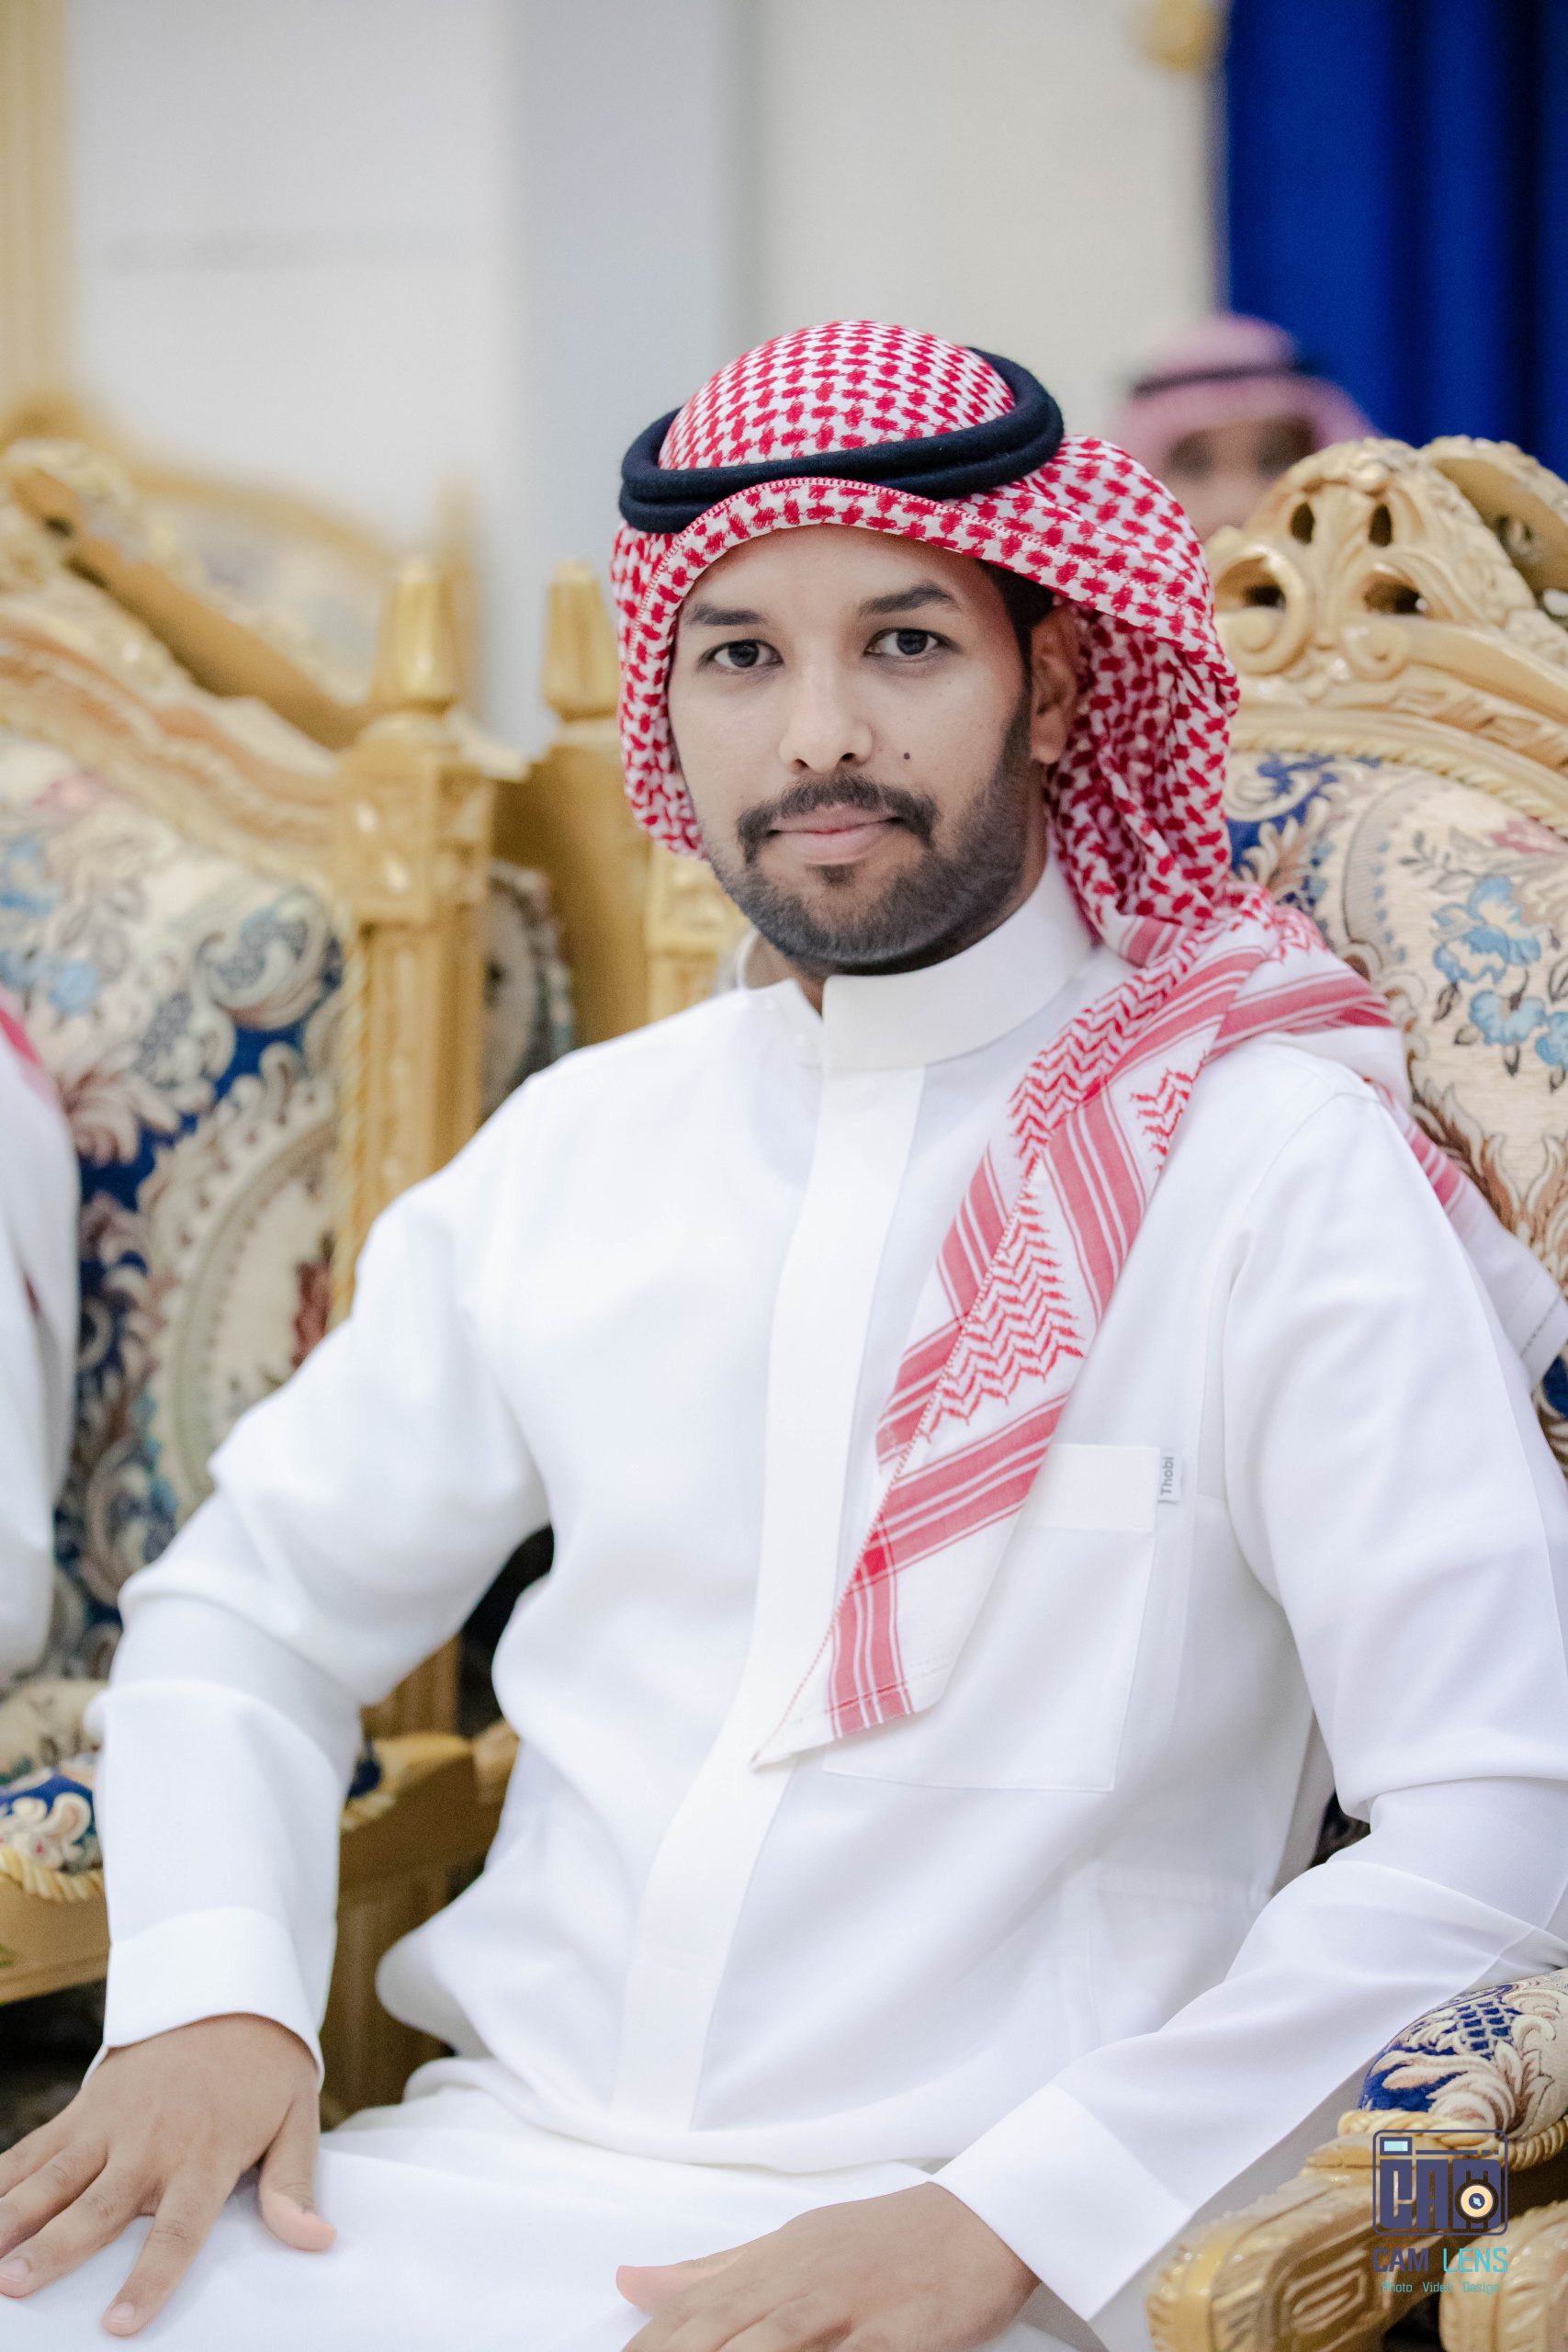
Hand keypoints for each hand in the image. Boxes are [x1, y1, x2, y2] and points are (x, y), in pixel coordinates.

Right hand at [0, 2012, 333, 2335]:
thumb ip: (294, 2185)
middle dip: (55, 2249)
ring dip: (15, 2216)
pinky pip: (36, 2145)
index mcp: (205, 2158)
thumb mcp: (295, 2119)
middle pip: (99, 2207)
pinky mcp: (85, 2106)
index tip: (118, 2325)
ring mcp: (111, 2124)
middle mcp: (151, 2145)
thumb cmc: (262, 2071)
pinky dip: (3, 2175)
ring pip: (55, 2176)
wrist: (226, 1993)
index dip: (148, 2278)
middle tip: (15, 2284)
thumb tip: (317, 2240)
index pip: (177, 2230)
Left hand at [615, 2180, 1038, 2351]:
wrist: (978, 2221)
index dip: (647, 2350)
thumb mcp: (787, 2247)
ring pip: (773, 2347)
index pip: (689, 2319)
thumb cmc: (878, 2241)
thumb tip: (629, 2282)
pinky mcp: (897, 2334)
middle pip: (718, 2336)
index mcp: (768, 2266)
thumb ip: (710, 2272)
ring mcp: (847, 2309)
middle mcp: (798, 2285)